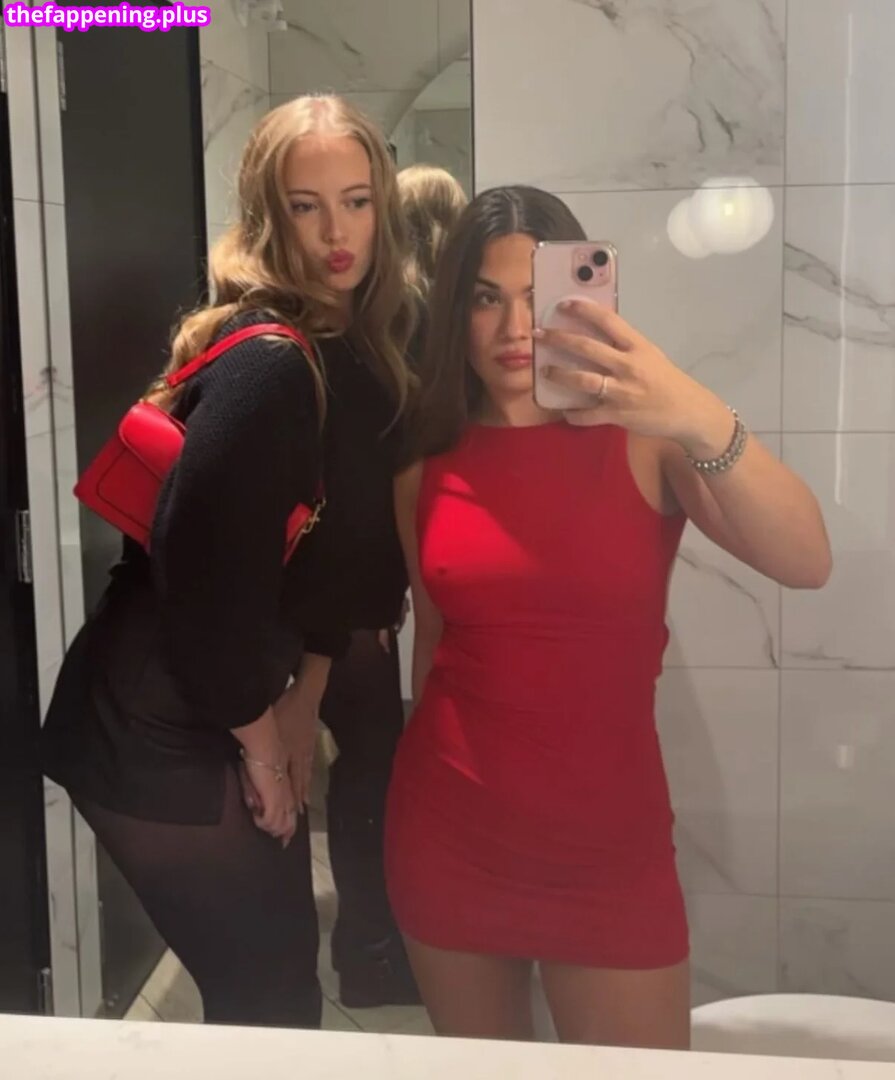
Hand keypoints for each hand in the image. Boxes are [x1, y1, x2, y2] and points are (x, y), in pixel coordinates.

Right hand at [241, 750, 297, 848]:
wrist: (264, 748)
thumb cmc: (261, 758)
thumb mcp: (261, 777)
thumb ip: (260, 793)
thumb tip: (256, 807)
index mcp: (287, 790)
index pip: (292, 814)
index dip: (289, 828)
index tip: (285, 839)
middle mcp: (288, 797)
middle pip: (290, 823)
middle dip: (284, 834)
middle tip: (279, 841)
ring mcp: (282, 800)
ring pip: (281, 825)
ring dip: (270, 828)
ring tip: (260, 822)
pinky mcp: (273, 801)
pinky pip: (270, 821)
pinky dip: (262, 823)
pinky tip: (255, 816)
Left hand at [274, 686, 318, 812]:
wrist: (306, 697)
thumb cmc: (286, 712)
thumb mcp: (272, 732)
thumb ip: (264, 750)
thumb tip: (255, 766)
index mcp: (289, 756)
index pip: (288, 784)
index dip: (287, 801)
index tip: (287, 818)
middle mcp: (299, 758)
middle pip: (298, 784)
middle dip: (296, 803)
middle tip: (297, 818)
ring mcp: (306, 751)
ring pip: (304, 777)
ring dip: (302, 793)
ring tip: (303, 806)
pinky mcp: (309, 744)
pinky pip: (308, 768)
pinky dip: (308, 780)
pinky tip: (307, 783)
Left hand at [535, 299, 733, 455]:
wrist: (688, 411)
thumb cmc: (667, 381)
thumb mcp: (650, 355)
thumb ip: (625, 346)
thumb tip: (596, 334)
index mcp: (637, 346)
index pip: (608, 321)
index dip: (584, 309)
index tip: (564, 304)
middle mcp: (628, 366)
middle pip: (587, 348)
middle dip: (559, 339)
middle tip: (539, 334)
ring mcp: (621, 391)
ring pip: (582, 380)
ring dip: (559, 375)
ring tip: (545, 371)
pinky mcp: (617, 414)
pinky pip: (587, 415)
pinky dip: (573, 414)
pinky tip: (564, 410)